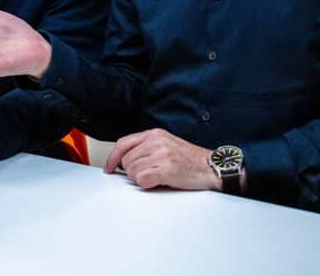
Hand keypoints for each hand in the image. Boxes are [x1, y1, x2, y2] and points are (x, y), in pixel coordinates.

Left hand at [104, 128, 220, 190]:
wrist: (211, 166)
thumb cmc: (191, 159)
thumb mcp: (167, 144)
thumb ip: (147, 147)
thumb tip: (125, 160)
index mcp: (155, 134)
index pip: (123, 143)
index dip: (112, 158)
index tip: (109, 167)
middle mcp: (156, 142)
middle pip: (126, 160)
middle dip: (132, 171)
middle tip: (147, 173)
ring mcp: (161, 155)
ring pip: (132, 172)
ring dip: (141, 179)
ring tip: (156, 177)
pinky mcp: (165, 170)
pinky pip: (142, 180)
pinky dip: (146, 185)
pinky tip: (157, 182)